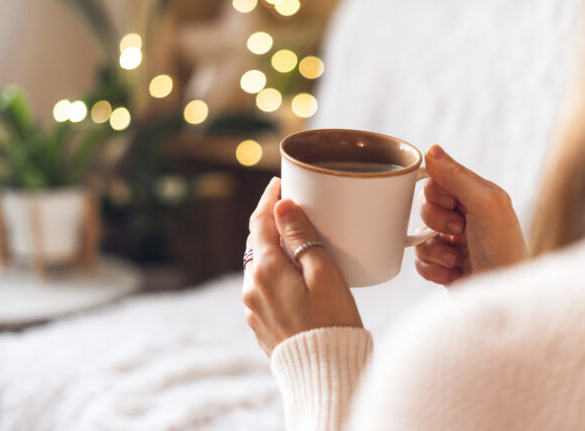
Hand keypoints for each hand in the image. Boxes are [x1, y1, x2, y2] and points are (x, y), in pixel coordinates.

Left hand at [242, 177, 362, 355]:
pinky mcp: (260, 324)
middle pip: (257, 243)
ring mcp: (252, 308)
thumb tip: (282, 206)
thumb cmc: (333, 322)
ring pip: (259, 267)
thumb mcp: (324, 273)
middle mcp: (251, 287)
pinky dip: (275, 274)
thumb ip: (301, 237)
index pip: (260, 222)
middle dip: (271, 224)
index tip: (278, 183)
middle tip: (292, 208)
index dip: (269, 199)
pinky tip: (293, 276)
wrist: (325, 373)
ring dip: (273, 251)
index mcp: (265, 270)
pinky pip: (263, 288)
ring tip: (297, 242)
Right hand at [415, 145, 526, 284]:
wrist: (504, 294)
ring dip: (435, 249)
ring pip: (420, 235)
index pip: (439, 179)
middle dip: (436, 221)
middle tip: (459, 231)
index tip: (453, 205)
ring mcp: (453, 243)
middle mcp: (465, 216)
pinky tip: (453, 274)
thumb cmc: (504, 248)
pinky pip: (419, 260)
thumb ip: (456, 176)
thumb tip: (431, 148)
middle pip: (425, 205)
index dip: (437, 193)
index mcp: (477, 196)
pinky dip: (433, 269)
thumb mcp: (484, 203)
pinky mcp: (444, 266)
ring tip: (457, 260)